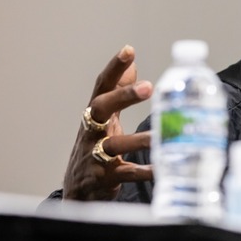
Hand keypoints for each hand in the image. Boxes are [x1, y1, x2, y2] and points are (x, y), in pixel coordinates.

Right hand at [63, 45, 153, 199]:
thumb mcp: (105, 118)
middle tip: (148, 87)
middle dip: (122, 96)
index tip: (128, 50)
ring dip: (137, 139)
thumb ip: (118, 92)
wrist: (79, 190)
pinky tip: (161, 168)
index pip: (103, 86)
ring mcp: (95, 155)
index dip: (114, 68)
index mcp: (95, 114)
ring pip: (114, 145)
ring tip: (159, 135)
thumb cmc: (95, 147)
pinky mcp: (104, 178)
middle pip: (101, 108)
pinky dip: (144, 171)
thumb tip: (132, 63)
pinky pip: (126, 174)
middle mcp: (92, 131)